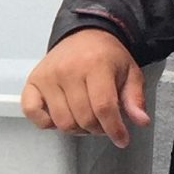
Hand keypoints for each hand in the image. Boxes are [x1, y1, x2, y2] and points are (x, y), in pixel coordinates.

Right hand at [20, 29, 149, 149]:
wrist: (83, 34)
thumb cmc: (106, 56)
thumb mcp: (130, 72)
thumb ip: (135, 97)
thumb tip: (140, 120)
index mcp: (95, 65)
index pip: (103, 108)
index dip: (114, 129)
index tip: (121, 139)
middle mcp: (68, 70)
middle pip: (83, 118)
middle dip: (98, 129)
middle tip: (103, 123)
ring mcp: (47, 76)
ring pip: (62, 121)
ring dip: (77, 128)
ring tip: (85, 118)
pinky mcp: (33, 81)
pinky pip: (32, 112)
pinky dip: (45, 122)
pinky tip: (59, 116)